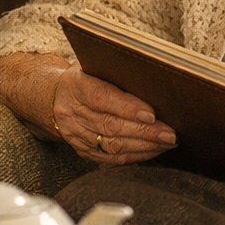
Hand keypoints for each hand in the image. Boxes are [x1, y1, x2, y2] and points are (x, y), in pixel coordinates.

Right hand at [50, 63, 177, 164]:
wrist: (54, 96)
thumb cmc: (86, 76)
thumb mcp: (96, 66)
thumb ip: (118, 73)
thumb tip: (154, 82)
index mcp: (77, 86)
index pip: (102, 99)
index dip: (127, 108)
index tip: (151, 115)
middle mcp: (72, 113)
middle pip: (110, 126)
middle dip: (144, 132)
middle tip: (169, 134)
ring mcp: (75, 134)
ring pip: (111, 145)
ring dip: (143, 146)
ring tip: (167, 143)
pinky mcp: (81, 150)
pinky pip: (109, 158)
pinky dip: (134, 156)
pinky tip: (152, 151)